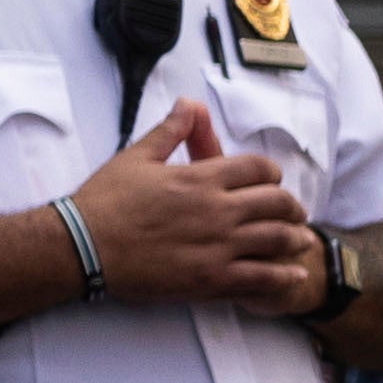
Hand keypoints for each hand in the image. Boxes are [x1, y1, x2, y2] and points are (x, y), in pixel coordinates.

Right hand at [70, 100, 325, 316]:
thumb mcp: (136, 157)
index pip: (259, 168)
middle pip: (278, 203)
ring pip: (278, 239)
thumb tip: (190, 103)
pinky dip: (284, 276)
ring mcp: (218, 246)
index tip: (270, 181)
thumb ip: (171, 131)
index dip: (271, 173)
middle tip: (293, 212)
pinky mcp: (211, 279)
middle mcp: (217, 210)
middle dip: (291, 206)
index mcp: (201, 177)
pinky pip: (263, 278)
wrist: (82, 246)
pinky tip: (293, 275)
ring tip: (300, 240)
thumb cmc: (104, 201)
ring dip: (295, 238)